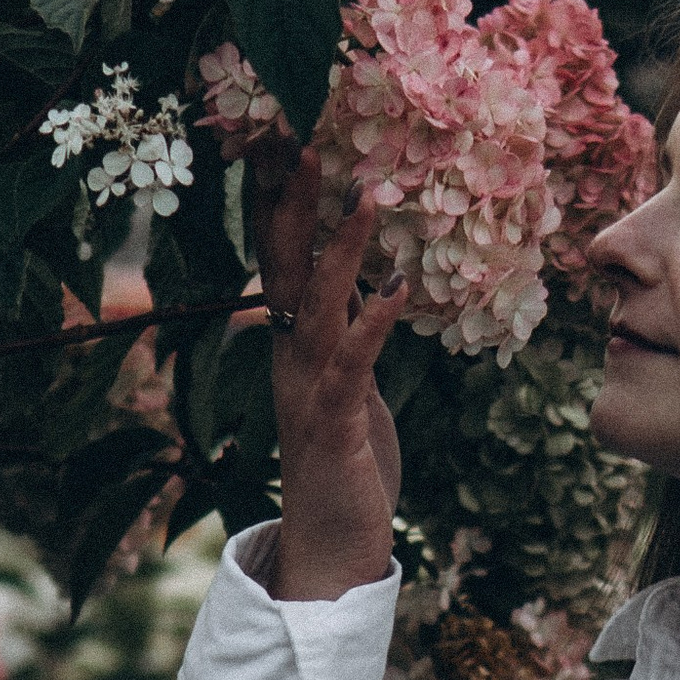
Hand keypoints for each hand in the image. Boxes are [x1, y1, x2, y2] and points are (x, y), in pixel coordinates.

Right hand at [254, 147, 404, 601]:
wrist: (330, 547)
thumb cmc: (346, 464)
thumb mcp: (350, 383)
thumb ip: (351, 330)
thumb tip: (369, 278)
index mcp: (292, 342)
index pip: (279, 255)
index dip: (280, 196)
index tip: (287, 133)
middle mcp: (289, 355)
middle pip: (282, 262)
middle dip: (291, 199)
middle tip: (302, 132)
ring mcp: (308, 386)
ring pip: (317, 301)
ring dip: (341, 245)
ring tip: (366, 191)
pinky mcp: (335, 421)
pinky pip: (353, 361)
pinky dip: (375, 321)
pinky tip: (400, 287)